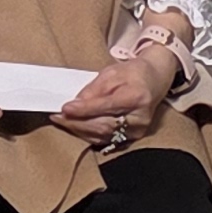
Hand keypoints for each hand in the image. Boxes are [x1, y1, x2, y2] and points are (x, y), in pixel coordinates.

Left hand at [51, 38, 185, 150]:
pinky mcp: (134, 137)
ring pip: (103, 135)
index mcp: (136, 97)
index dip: (83, 110)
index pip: (105, 107)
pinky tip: (76, 127)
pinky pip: (106, 139)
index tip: (64, 108)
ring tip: (62, 121)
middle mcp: (139, 117)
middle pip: (103, 125)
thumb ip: (94, 90)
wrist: (154, 81)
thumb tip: (74, 104)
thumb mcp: (111, 73)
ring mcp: (138, 130)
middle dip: (77, 123)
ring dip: (79, 130)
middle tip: (57, 117)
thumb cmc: (132, 74)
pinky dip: (88, 134)